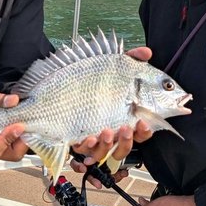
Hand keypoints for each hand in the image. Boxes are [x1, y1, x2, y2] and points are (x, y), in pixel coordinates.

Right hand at [0, 84, 26, 161]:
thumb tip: (13, 100)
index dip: (10, 138)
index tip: (18, 124)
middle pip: (10, 154)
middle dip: (22, 141)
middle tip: (27, 123)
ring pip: (13, 151)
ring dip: (22, 139)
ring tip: (25, 121)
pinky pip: (11, 145)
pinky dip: (18, 136)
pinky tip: (20, 122)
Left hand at [70, 44, 154, 184]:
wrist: (57, 82)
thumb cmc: (90, 76)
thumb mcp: (112, 64)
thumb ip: (131, 58)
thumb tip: (147, 52)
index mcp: (124, 117)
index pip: (141, 131)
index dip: (145, 130)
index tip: (143, 122)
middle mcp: (111, 130)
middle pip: (124, 147)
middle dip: (127, 141)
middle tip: (126, 128)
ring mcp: (93, 137)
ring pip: (105, 153)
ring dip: (107, 145)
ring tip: (106, 132)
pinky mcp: (76, 140)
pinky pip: (83, 152)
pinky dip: (87, 147)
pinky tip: (88, 137)